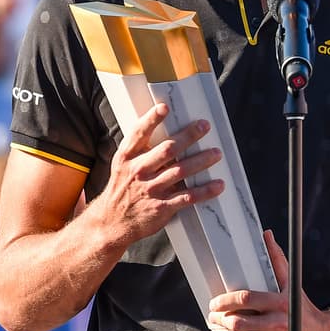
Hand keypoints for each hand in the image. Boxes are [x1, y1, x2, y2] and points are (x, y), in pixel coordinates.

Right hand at [89, 103, 223, 249]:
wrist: (111, 222)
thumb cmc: (122, 188)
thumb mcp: (123, 165)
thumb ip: (141, 148)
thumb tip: (163, 127)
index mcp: (128, 157)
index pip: (139, 134)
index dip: (152, 120)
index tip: (164, 108)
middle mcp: (139, 171)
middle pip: (167, 150)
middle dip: (188, 136)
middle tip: (204, 126)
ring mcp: (151, 189)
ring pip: (181, 170)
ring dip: (201, 161)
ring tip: (216, 153)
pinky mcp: (162, 207)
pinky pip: (188, 197)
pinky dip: (205, 191)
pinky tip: (218, 185)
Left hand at [208, 230, 329, 330]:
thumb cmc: (305, 311)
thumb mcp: (293, 285)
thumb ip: (277, 261)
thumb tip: (267, 236)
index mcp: (281, 303)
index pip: (245, 299)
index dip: (224, 301)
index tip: (215, 303)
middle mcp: (279, 324)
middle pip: (237, 323)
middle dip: (219, 321)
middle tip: (213, 318)